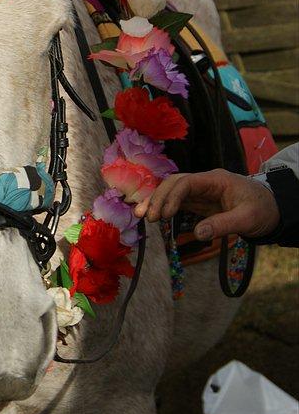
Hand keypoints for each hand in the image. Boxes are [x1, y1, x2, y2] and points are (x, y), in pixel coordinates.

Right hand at [134, 169, 279, 240]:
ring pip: (172, 190)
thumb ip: (223, 225)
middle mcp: (205, 182)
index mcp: (216, 180)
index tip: (163, 215)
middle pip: (174, 183)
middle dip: (157, 197)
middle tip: (146, 217)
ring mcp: (201, 191)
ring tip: (141, 215)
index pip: (186, 182)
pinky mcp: (200, 201)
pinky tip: (153, 216)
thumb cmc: (263, 210)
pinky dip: (164, 207)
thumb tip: (198, 234)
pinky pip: (177, 201)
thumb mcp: (247, 219)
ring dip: (156, 201)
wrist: (272, 209)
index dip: (171, 197)